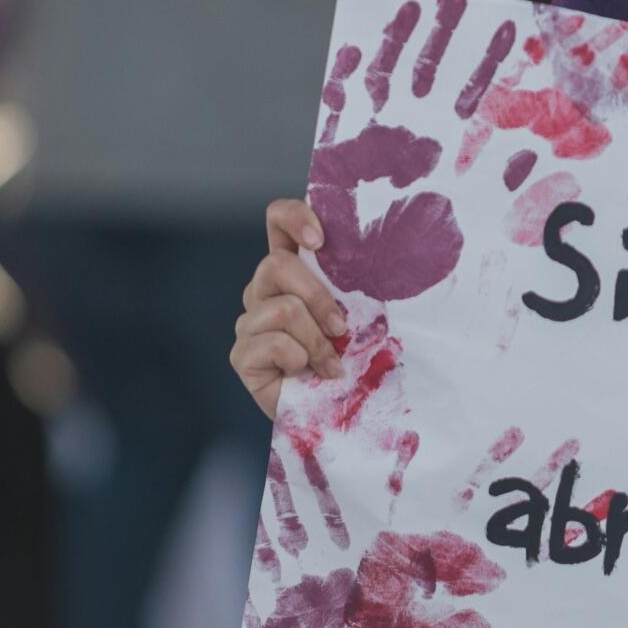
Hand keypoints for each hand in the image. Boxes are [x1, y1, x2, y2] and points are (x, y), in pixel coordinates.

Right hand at [231, 197, 348, 419]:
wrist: (340, 411)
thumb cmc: (357, 356)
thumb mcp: (364, 312)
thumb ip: (358, 281)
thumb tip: (385, 247)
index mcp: (293, 268)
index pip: (277, 219)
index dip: (293, 217)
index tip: (320, 239)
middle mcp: (264, 289)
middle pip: (276, 264)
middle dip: (317, 297)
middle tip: (342, 327)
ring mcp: (249, 322)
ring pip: (283, 308)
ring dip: (318, 339)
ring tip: (332, 364)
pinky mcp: (242, 355)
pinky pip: (272, 343)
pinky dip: (301, 359)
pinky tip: (309, 375)